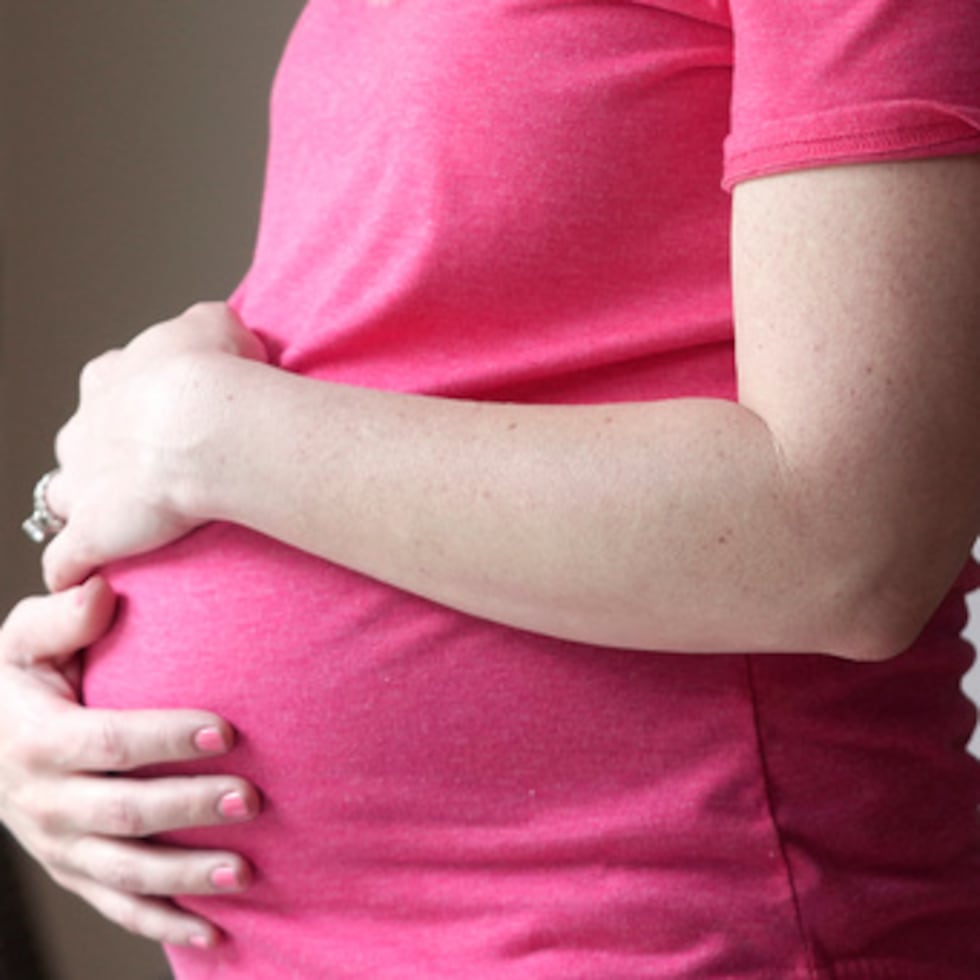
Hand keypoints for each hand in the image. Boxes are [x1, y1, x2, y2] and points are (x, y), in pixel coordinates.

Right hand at [0, 578, 259, 947]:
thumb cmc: (19, 681)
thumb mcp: (23, 641)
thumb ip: (61, 618)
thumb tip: (102, 589)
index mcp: (38, 738)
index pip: (108, 741)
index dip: (165, 738)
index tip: (227, 729)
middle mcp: (43, 801)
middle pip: (122, 812)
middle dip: (189, 808)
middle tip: (252, 799)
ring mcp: (57, 845)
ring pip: (123, 871)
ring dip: (185, 876)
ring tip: (246, 871)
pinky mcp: (72, 871)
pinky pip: (115, 906)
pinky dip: (163, 923)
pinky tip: (215, 931)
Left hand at [42, 302, 267, 590]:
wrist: (204, 423)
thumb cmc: (214, 372)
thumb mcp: (217, 325)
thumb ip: (208, 328)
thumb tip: (219, 334)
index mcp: (108, 381)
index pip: (103, 389)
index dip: (129, 405)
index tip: (162, 416)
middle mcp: (83, 431)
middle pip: (79, 447)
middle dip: (103, 460)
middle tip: (151, 472)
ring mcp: (81, 485)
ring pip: (64, 501)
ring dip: (86, 513)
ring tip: (121, 530)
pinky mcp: (90, 536)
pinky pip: (65, 564)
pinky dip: (75, 572)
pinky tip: (93, 582)